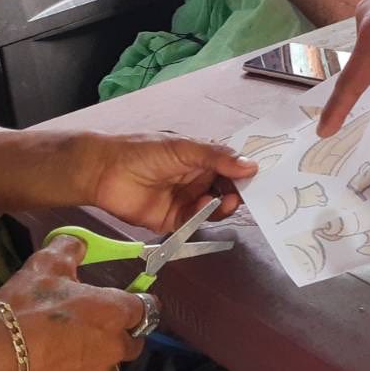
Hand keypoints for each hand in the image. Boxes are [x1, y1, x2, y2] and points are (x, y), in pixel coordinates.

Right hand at [0, 236, 149, 370]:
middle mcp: (115, 349)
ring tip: (63, 359)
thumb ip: (70, 249)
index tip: (118, 305)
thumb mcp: (45, 265)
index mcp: (115, 312)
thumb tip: (80, 243)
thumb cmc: (23, 308)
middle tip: (85, 332)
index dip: (132, 305)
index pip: (145, 308)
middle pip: (130, 343)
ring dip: (93, 366)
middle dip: (115, 337)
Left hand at [76, 131, 257, 231]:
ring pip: (215, 207)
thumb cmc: (145, 151)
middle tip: (248, 194)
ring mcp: (187, 200)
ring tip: (225, 201)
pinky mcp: (174, 220)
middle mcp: (197, 179)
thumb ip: (217, 157)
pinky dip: (203, 216)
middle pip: (227, 189)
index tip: (264, 177)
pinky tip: (202, 207)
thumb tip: (252, 166)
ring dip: (224, 205)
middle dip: (239, 192)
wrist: (105, 172)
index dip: (246, 172)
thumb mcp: (184, 148)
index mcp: (201, 158)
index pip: (231, 166)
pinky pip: (196, 221)